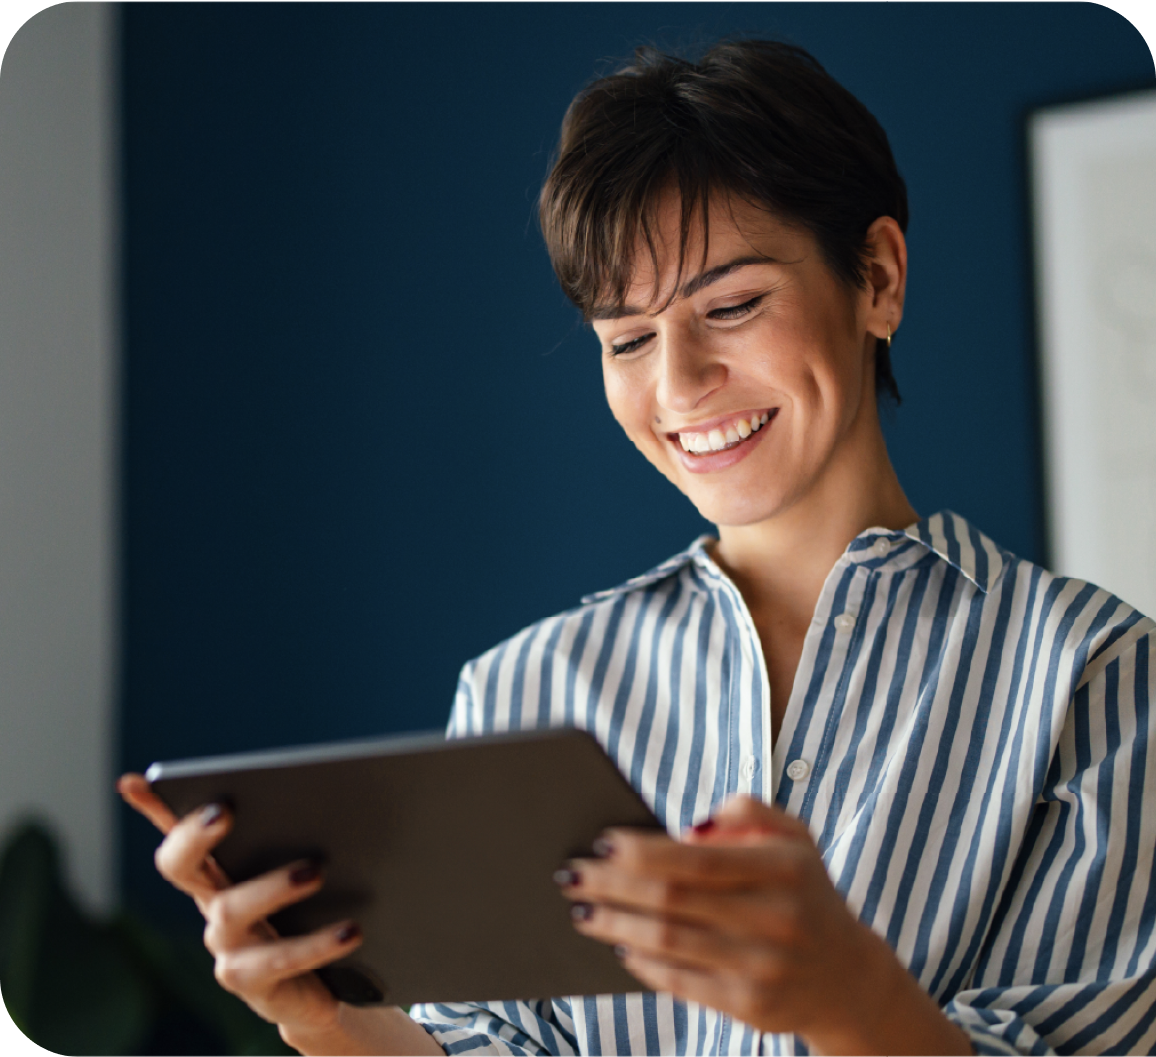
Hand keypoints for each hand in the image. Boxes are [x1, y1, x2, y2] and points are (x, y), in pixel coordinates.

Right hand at [117, 774, 362, 1038]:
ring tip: (316, 870)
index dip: (154, 809)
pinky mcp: (254, 982)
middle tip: (228, 811)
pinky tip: (351, 929)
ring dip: (272, 886)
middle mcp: (211, 906)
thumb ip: (300, 829)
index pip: (178, 834)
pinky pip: (279, 960)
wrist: (323, 987)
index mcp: (218, 872)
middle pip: (180, 866)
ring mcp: (227, 946)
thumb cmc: (311, 914)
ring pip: (232, 909)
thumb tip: (318, 785)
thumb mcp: (301, 867)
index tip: (139, 781)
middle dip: (195, 835)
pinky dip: (317, 943)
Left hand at [557, 795, 970, 1056]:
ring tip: (581, 909)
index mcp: (782, 869)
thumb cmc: (803, 891)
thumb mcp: (794, 836)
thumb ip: (749, 810)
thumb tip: (688, 827)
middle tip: (571, 873)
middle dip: (612, 885)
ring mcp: (762, 967)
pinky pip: (680, 982)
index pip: (696, 858)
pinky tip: (618, 944)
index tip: (601, 841)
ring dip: (614, 924)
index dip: (642, 850)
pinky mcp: (750, 1007)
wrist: (847, 977)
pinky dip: (642, 962)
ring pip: (668, 942)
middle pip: (671, 899)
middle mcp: (775, 918)